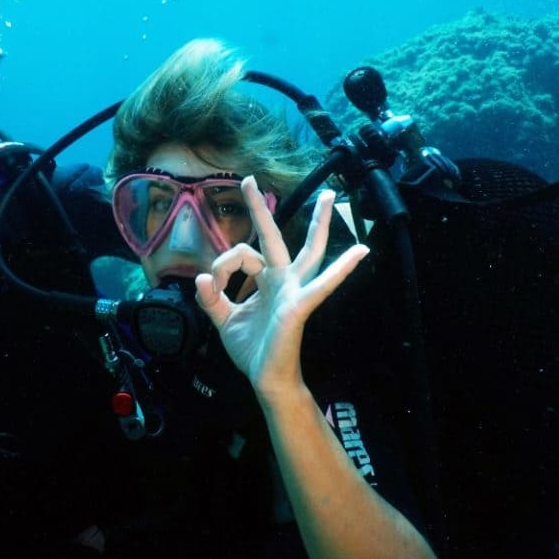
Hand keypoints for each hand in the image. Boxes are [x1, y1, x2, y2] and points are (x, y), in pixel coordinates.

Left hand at [193, 179, 367, 399]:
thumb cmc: (252, 349)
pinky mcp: (300, 304)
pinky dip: (341, 268)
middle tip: (250, 179)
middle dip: (261, 209)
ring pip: (308, 250)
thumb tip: (199, 278)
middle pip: (275, 237)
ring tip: (330, 196)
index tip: (210, 287)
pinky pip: (322, 283)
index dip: (220, 268)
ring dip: (318, 222)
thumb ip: (210, 298)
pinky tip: (359, 252)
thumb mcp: (223, 319)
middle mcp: (282, 279)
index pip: (239, 256)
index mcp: (265, 280)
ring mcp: (294, 290)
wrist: (266, 379)